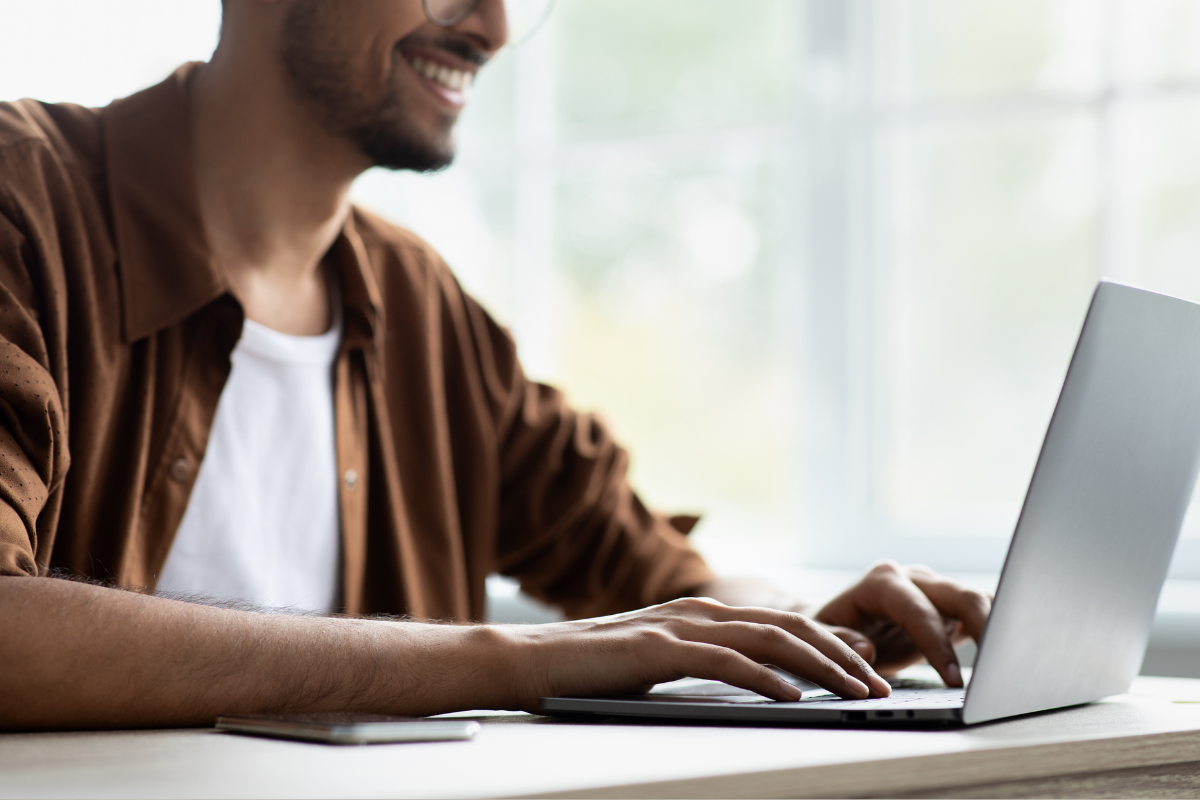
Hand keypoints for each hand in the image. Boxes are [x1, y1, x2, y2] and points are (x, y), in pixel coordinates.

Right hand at [495, 597, 891, 711]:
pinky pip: (727, 663)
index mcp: (701, 614)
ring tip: (855, 690)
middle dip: (840, 655)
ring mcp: (680, 628)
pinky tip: (795, 696)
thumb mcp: (661, 663)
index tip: (868, 660)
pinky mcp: (661, 650)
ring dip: (819, 667)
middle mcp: (698, 612)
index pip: (781, 623)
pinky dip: (767, 679)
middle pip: (787, 627)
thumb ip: (702, 664)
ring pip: (768, 640)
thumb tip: (747, 683)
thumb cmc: (595, 669)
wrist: (534, 660)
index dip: (830, 639)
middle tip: (879, 681)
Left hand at [813, 561, 991, 686]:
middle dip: (985, 627)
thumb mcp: (818, 639)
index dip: (937, 644)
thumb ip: (839, 642)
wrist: (832, 624)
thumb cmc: (824, 633)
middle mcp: (913, 578)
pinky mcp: (949, 608)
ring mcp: (935, 590)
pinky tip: (1007, 656)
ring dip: (999, 626)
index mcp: (881, 581)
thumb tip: (866, 650)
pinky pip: (982, 613)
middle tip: (1000, 667)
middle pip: (960, 594)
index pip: (917, 610)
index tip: (953, 680)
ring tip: (1012, 662)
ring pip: (979, 599)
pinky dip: (997, 630)